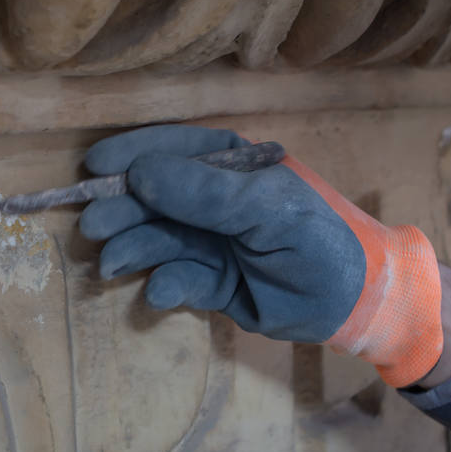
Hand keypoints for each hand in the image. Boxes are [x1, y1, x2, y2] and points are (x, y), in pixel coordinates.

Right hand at [78, 124, 443, 387]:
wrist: (358, 301)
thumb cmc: (320, 238)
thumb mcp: (266, 208)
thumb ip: (205, 191)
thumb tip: (140, 174)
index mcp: (233, 167)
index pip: (173, 150)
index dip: (132, 156)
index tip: (93, 165)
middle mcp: (216, 202)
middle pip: (155, 199)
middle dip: (122, 210)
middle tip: (92, 228)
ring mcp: (213, 243)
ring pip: (159, 240)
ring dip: (133, 250)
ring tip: (110, 265)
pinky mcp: (214, 285)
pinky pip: (177, 279)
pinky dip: (164, 285)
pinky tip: (158, 292)